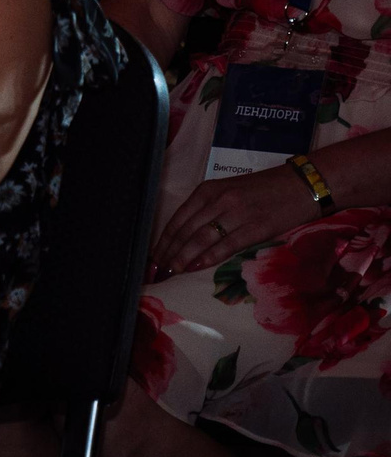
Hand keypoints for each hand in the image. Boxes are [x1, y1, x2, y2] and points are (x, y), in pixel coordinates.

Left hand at [151, 164, 328, 278]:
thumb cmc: (265, 189)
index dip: (164, 240)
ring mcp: (236, 213)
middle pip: (185, 230)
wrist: (303, 184)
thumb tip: (187, 235)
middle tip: (157, 269)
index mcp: (208, 190)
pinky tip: (195, 268)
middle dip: (169, 251)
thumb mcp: (229, 191)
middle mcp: (218, 200)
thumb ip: (209, 209)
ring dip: (183, 257)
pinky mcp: (256, 227)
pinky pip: (226, 245)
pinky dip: (207, 258)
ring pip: (201, 238)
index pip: (178, 218)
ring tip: (171, 271)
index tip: (153, 256)